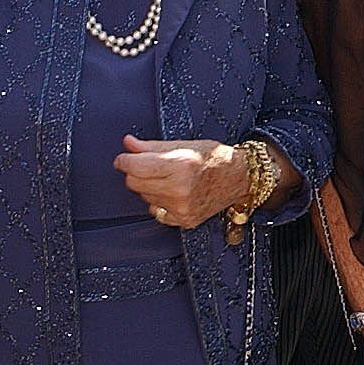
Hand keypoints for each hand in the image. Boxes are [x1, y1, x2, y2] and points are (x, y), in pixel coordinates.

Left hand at [115, 135, 256, 227]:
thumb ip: (152, 146)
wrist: (240, 177)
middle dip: (136, 173)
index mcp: (180, 165)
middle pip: (134, 183)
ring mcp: (181, 208)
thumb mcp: (184, 144)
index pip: (134, 166)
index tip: (123, 158)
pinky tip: (173, 193)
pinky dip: (160, 202)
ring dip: (149, 187)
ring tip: (168, 178)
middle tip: (147, 166)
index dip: (124, 160)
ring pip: (144, 198)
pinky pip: (156, 212)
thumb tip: (128, 144)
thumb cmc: (215, 158)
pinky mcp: (184, 220)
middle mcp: (180, 189)